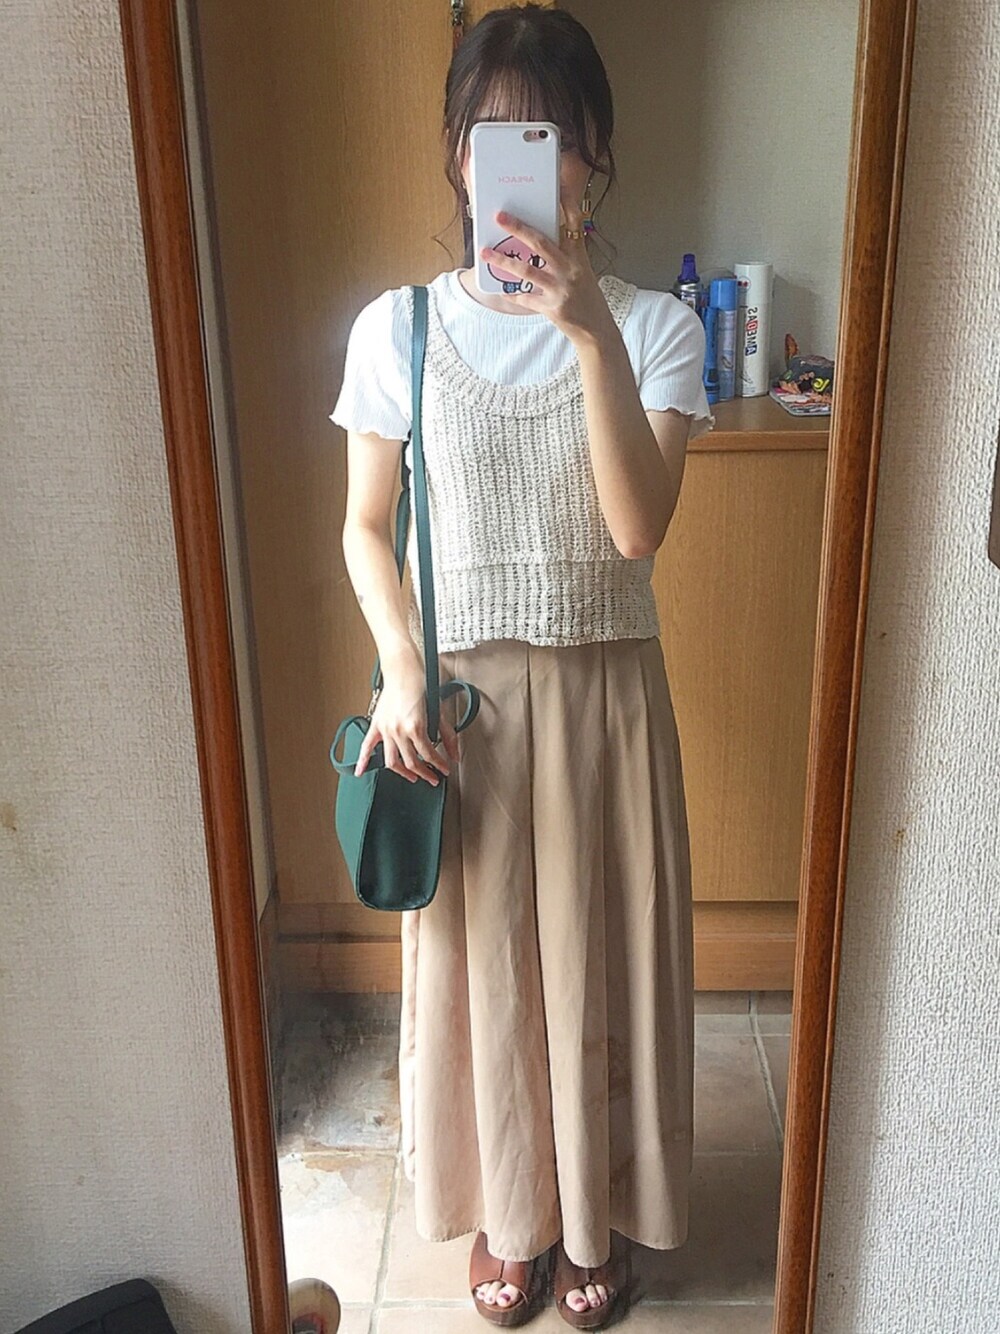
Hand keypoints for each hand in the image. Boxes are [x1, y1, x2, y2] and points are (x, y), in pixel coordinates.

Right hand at [354, 655, 460, 784]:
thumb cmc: (420, 685)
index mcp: (415, 727)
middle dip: (424, 773)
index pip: (429, 755)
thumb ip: (448, 735)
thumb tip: (455, 754)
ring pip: (392, 761)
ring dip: (403, 772)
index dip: (439, 765)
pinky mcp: (377, 725)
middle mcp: (399, 731)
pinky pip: (367, 746)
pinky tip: (362, 772)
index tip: (444, 769)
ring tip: (412, 776)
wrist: (403, 671)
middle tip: (432, 778)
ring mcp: (386, 729)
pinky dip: (363, 760)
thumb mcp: (439, 710)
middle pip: (411, 762)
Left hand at [481, 206, 614, 344]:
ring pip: (527, 270)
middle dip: (518, 228)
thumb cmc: (587, 299)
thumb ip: (563, 257)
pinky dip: (511, 293)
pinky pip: (526, 298)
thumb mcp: (582, 273)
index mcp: (579, 257)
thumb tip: (535, 243)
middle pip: (541, 243)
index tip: (557, 186)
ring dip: (503, 260)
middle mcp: (571, 270)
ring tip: (485, 252)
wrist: (596, 330)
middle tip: (500, 216)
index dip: (566, 203)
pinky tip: (500, 288)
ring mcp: (561, 289)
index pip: (574, 224)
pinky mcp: (553, 308)